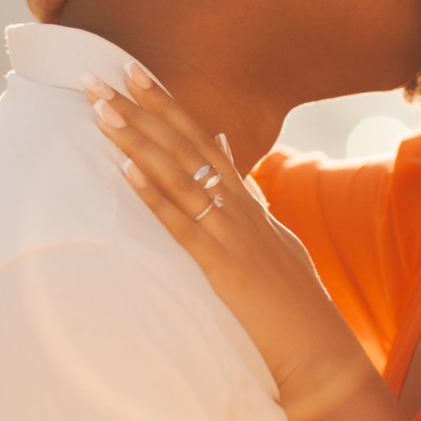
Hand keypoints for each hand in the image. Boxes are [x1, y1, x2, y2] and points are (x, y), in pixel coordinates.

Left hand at [87, 64, 372, 420]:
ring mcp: (231, 232)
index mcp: (245, 198)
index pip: (199, 137)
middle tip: (101, 73)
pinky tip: (127, 169)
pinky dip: (154, 195)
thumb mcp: (273, 235)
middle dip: (141, 107)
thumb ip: (249, 193)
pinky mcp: (222, 265)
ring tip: (102, 109)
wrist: (319, 349)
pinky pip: (181, 223)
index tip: (134, 72)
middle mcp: (238, 204)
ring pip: (177, 174)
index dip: (166, 104)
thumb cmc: (294, 300)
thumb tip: (227, 150)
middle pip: (184, 143)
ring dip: (137, 139)